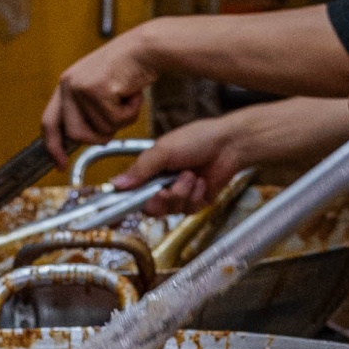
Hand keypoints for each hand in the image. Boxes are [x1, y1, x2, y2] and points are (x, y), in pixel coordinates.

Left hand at [42, 30, 158, 164]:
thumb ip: (85, 110)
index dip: (53, 147)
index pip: (49, 122)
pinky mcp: (97, 89)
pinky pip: (115, 120)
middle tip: (117, 119)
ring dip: (120, 121)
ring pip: (100, 130)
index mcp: (66, 86)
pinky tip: (133, 93)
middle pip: (76, 135)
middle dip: (99, 136)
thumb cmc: (128, 70)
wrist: (146, 48)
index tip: (60, 165)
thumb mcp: (99, 88)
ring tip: (127, 99)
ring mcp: (81, 87)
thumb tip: (80, 139)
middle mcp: (68, 85)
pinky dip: (130, 112)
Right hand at [109, 98, 348, 213]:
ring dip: (181, 193)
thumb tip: (117, 183)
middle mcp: (163, 182)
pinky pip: (188, 210)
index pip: (131, 191)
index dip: (125, 202)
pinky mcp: (196, 201)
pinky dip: (195, 196)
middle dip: (161, 198)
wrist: (230, 145)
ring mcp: (180, 193)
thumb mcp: (164, 150)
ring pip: (170, 210)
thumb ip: (141, 169)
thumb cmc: (199, 138)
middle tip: (167, 188)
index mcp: (151, 168)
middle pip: (150, 207)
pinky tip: (202, 182)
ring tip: (191, 176)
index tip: (121, 208)